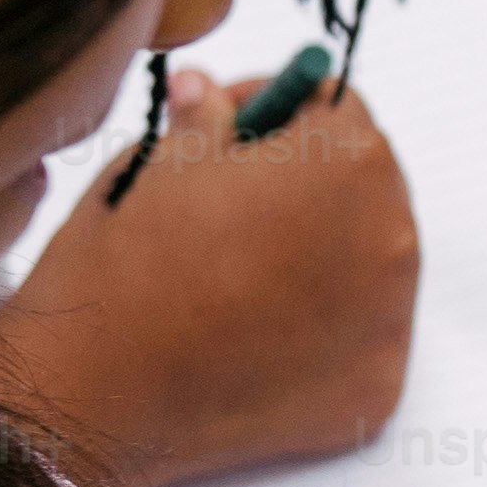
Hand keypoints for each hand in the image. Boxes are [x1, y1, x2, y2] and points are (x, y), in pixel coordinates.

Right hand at [0, 61, 416, 486]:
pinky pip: (362, 336)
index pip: (336, 106)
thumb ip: (207, 118)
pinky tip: (254, 332)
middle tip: (229, 199)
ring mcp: (392, 321)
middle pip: (364, 183)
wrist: (93, 397)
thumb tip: (209, 89)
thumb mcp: (155, 163)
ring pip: (369, 259)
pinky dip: (322, 327)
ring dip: (319, 251)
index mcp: (349, 163)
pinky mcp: (378, 387)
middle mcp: (393, 238)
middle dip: (305, 180)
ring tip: (235, 270)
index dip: (277, 107)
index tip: (231, 127)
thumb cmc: (118, 268)